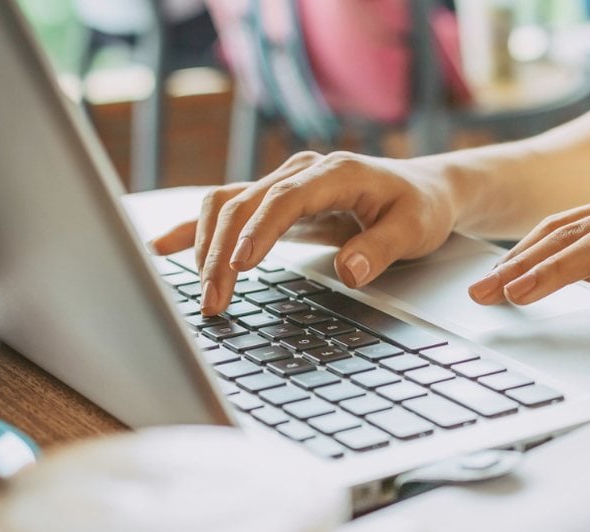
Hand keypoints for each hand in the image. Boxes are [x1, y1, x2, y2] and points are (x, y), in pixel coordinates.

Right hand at [150, 151, 458, 314]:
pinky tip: (163, 248)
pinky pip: (227, 209)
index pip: (284, 199)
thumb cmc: (421, 207)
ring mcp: (285, 184)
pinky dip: (196, 228)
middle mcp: (302, 172)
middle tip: (214, 301)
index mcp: (335, 172)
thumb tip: (349, 271)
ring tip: (203, 294)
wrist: (426, 189)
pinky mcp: (276, 201)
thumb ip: (382, 249)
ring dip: (206, 247)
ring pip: (227, 205)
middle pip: (245, 205)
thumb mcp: (415, 230)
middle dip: (223, 254)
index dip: (257, 231)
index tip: (238, 264)